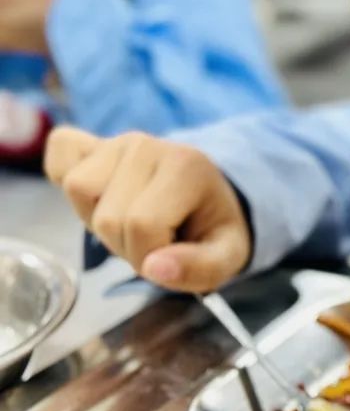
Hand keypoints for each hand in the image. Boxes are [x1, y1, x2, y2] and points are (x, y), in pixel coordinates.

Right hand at [44, 126, 251, 291]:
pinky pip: (60, 157)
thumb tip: (154, 267)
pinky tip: (102, 196)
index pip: (142, 226)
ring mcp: (118, 142)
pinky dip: (69, 181)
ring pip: (78, 190)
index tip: (170, 254)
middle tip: (153, 239)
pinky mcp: (94, 144)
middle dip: (125, 245)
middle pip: (107, 216)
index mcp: (186, 167)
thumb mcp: (227, 257)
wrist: (210, 201)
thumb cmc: (212, 230)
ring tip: (130, 221)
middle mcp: (148, 146)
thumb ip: (199, 268)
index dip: (148, 255)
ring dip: (98, 221)